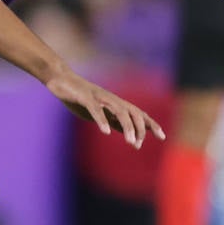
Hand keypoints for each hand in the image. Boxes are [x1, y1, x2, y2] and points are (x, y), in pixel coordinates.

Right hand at [44, 68, 165, 147]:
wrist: (60, 79)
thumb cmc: (79, 98)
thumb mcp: (100, 113)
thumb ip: (114, 121)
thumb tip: (129, 133)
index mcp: (116, 103)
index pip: (139, 114)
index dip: (151, 124)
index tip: (162, 136)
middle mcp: (112, 99)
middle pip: (133, 112)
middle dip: (140, 128)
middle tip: (139, 145)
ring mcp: (99, 98)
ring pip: (119, 111)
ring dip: (127, 127)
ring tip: (132, 142)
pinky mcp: (85, 97)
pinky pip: (96, 109)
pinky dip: (102, 120)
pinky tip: (106, 132)